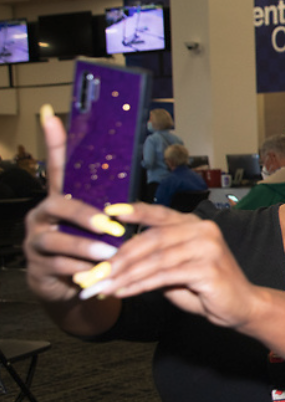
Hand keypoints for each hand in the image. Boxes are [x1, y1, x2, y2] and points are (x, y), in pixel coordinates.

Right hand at [25, 106, 122, 302]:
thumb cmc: (89, 246)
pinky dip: (80, 270)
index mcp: (60, 199)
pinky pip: (59, 267)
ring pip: (57, 241)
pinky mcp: (39, 268)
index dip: (55, 142)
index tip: (51, 115)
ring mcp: (37, 242)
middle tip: (109, 226)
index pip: (57, 166)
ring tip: (108, 254)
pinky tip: (96, 272)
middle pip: (58, 206)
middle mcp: (43, 216)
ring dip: (85, 247)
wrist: (73, 286)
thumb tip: (130, 173)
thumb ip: (107, 200)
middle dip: (84, 216)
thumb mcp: (97, 223)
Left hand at [93, 203, 259, 328]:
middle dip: (119, 257)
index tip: (108, 211)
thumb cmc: (207, 289)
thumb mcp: (175, 272)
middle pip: (152, 239)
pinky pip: (165, 275)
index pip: (160, 213)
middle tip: (94, 272)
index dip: (134, 211)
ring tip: (102, 286)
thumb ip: (152, 262)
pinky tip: (123, 292)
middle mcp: (203, 230)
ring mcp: (208, 247)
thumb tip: (113, 265)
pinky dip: (140, 284)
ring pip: (156, 258)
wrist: (242, 307)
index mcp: (195, 225)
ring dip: (125, 274)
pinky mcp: (208, 268)